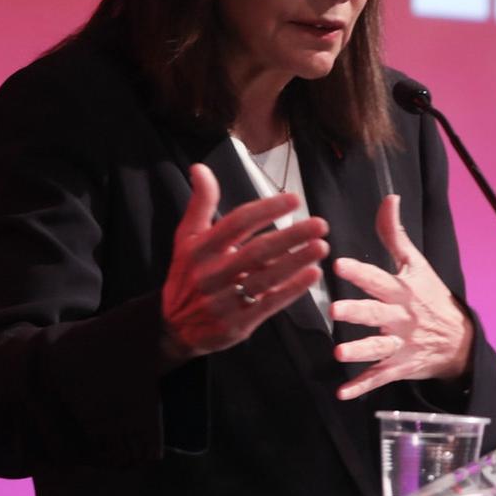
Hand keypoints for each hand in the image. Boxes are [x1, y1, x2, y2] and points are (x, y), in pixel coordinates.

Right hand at [160, 164, 328, 362]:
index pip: (237, 223)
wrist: (174, 327)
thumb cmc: (188, 274)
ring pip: (266, 278)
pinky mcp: (237, 323)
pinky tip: (312, 274)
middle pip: (256, 251)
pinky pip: (269, 304)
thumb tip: (200, 168)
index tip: (295, 200)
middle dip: (291, 236)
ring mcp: (224, 300)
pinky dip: (292, 289)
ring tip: (322, 246)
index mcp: (200, 248)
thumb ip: (200, 204)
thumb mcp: (187, 238)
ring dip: (296, 261)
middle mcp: (211, 273)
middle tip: (320, 224)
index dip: (266, 210)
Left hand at [330, 194, 472, 400]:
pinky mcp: (398, 367)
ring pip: (378, 348)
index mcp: (403, 290)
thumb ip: (395, 234)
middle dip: (357, 312)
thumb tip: (389, 197)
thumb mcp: (417, 265)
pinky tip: (342, 393)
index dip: (360, 271)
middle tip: (335, 310)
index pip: (379, 279)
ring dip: (359, 352)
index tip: (338, 263)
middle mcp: (401, 317)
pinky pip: (379, 378)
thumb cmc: (432, 297)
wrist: (461, 340)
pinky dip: (361, 387)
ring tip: (339, 354)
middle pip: (376, 314)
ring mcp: (400, 344)